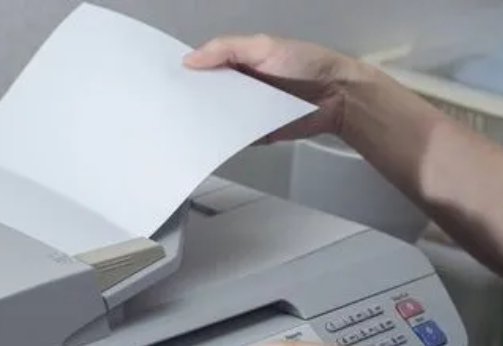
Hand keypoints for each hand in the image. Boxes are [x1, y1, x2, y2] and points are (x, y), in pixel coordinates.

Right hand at [184, 34, 363, 142]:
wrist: (337, 97)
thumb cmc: (304, 64)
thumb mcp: (263, 46)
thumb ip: (226, 49)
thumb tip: (188, 60)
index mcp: (235, 63)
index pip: (203, 69)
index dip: (186, 75)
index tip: (165, 84)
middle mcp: (237, 88)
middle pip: (206, 97)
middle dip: (190, 102)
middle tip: (169, 111)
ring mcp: (245, 112)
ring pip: (216, 119)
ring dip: (203, 123)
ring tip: (181, 129)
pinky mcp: (253, 133)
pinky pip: (232, 137)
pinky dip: (222, 140)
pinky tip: (206, 143)